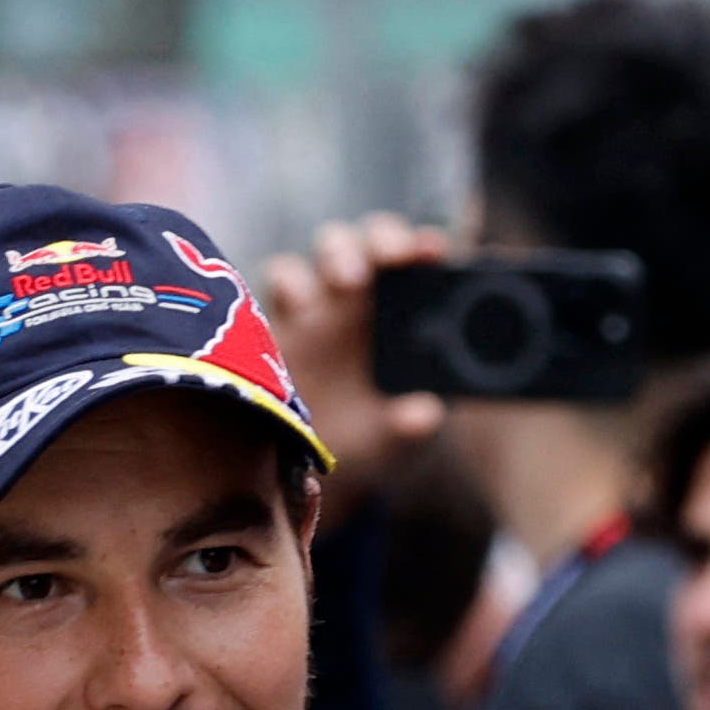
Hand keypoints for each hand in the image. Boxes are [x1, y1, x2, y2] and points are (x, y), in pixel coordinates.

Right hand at [259, 214, 448, 510]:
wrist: (308, 468)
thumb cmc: (363, 442)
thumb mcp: (392, 443)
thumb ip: (411, 428)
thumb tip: (426, 413)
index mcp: (404, 317)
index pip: (420, 266)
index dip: (425, 249)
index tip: (433, 250)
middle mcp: (365, 299)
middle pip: (374, 243)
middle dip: (384, 241)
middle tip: (392, 258)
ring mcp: (321, 303)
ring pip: (330, 249)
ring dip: (340, 255)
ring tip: (348, 283)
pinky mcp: (277, 317)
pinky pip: (279, 280)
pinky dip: (289, 283)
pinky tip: (299, 306)